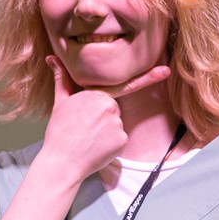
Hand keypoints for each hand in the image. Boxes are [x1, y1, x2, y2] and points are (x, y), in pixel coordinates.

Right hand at [39, 54, 172, 184]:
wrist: (62, 161)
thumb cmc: (60, 132)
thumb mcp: (60, 102)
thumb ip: (62, 78)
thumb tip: (52, 58)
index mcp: (97, 94)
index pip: (124, 84)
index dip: (148, 78)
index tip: (166, 72)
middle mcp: (110, 106)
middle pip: (114, 108)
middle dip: (103, 117)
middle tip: (85, 128)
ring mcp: (117, 124)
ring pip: (118, 124)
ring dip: (107, 131)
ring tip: (89, 138)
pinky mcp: (121, 140)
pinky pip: (120, 139)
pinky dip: (111, 145)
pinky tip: (97, 147)